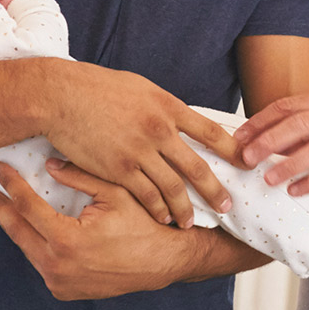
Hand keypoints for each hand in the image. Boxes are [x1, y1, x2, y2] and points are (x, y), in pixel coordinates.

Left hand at [0, 159, 200, 300]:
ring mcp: (59, 282)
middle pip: (17, 231)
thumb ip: (78, 177)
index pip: (27, 207)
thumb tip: (48, 164)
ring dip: (16, 226)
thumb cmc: (144, 225)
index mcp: (67, 240)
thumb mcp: (114, 193)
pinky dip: (35, 245)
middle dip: (0, 207)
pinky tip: (31, 229)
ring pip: (27, 248)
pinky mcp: (64, 290)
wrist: (163, 262)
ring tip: (4, 206)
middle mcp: (58, 266)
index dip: (11, 185)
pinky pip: (41, 263)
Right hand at [41, 61, 246, 227]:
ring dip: (185, 209)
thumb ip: (161, 106)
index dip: (232, 150)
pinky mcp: (119, 169)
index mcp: (167, 106)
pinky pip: (146, 196)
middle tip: (228, 207)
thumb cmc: (96, 87)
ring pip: (173, 188)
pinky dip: (157, 209)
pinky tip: (162, 217)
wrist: (61, 96)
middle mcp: (159, 130)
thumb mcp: (139, 87)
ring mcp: (140, 151)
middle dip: (215, 191)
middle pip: (197, 167)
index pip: (210, 132)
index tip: (246, 163)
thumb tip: (177, 120)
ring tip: (190, 222)